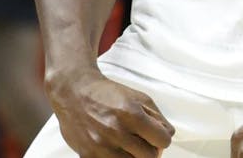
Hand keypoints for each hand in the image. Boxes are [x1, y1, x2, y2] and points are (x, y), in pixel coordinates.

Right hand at [50, 70, 173, 157]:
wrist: (74, 92)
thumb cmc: (108, 94)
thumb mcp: (138, 98)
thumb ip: (158, 117)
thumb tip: (168, 136)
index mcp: (132, 114)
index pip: (163, 141)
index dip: (162, 138)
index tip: (156, 136)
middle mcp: (117, 131)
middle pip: (150, 157)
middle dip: (150, 150)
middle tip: (142, 142)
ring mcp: (101, 146)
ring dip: (134, 157)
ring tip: (129, 146)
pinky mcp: (88, 156)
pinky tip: (114, 149)